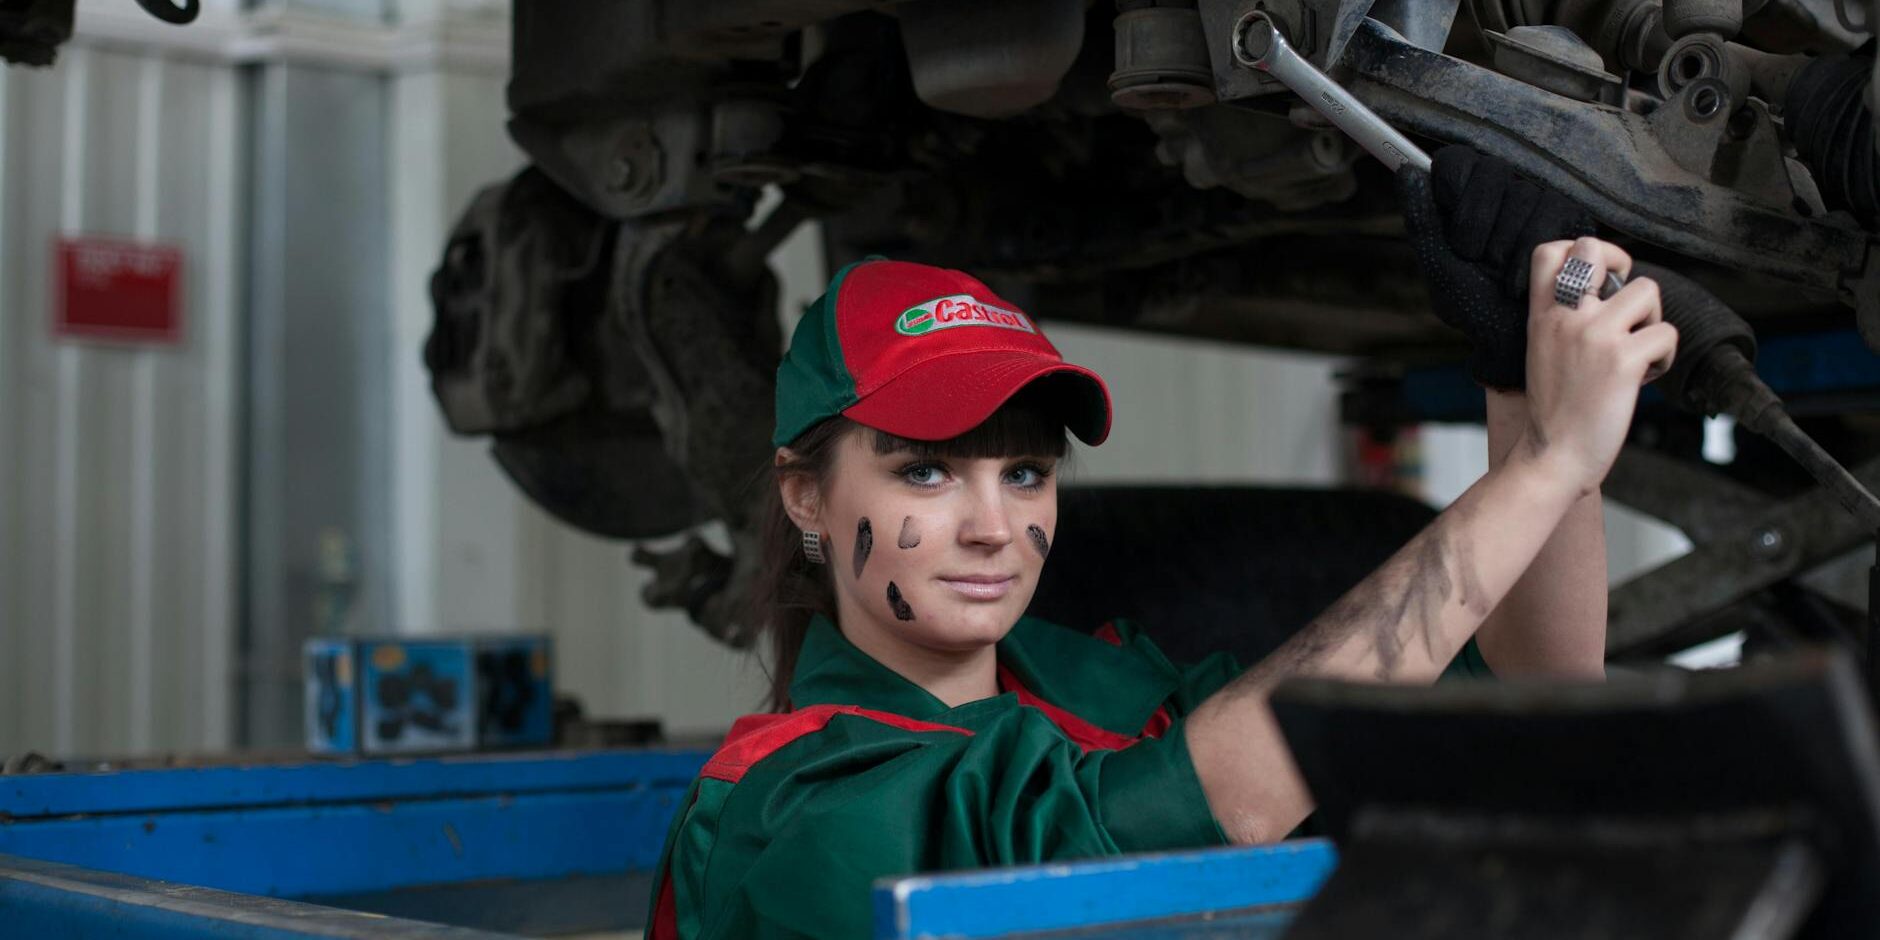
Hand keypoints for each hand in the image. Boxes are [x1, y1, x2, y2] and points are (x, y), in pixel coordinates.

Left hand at [1397, 147, 1596, 389]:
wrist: (1513, 340)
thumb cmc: (1474, 305)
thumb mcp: (1439, 265)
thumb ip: (1422, 219)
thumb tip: (1408, 171)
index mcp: (1465, 200)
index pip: (1456, 162)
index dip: (1453, 193)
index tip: (1451, 230)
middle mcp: (1502, 193)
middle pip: (1490, 171)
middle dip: (1477, 224)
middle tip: (1476, 258)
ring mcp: (1537, 201)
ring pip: (1522, 194)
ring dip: (1503, 245)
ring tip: (1499, 273)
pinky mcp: (1570, 216)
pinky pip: (1550, 213)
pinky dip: (1528, 253)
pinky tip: (1520, 279)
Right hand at [1520, 238, 1677, 492]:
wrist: (1553, 456)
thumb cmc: (1554, 410)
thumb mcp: (1543, 352)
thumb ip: (1564, 319)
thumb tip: (1608, 293)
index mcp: (1542, 316)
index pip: (1551, 251)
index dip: (1584, 249)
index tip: (1600, 276)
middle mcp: (1567, 317)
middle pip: (1596, 250)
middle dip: (1623, 267)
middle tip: (1627, 305)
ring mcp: (1595, 336)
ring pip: (1648, 290)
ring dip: (1652, 320)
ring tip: (1638, 351)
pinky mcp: (1624, 361)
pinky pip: (1666, 334)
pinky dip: (1664, 358)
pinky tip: (1644, 379)